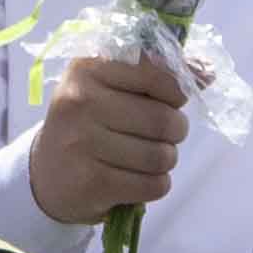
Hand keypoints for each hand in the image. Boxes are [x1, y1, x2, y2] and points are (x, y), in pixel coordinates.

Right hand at [26, 46, 188, 223]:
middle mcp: (80, 100)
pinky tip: (137, 179)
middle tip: (160, 134)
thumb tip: (207, 72)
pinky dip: (155, 185)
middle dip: (174, 131)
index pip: (157, 71)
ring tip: (146, 157)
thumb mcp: (112, 87)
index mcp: (88, 66)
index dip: (175, 90)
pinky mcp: (91, 182)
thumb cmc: (90, 122)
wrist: (46, 174)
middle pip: (164, 119)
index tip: (168, 99)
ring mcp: (82, 143)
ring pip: (162, 156)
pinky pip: (153, 185)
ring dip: (165, 160)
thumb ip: (159, 74)